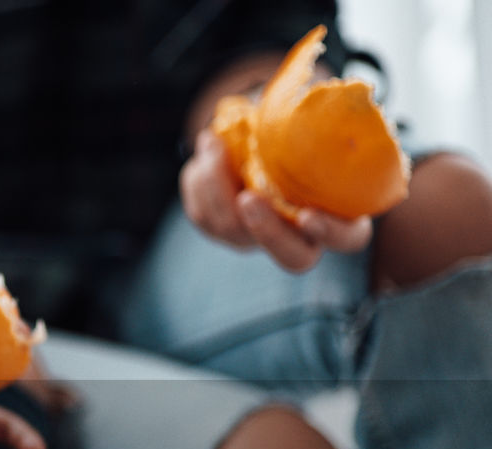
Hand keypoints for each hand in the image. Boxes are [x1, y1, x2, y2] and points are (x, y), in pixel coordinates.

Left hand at [181, 128, 372, 271]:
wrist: (259, 127)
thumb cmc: (300, 121)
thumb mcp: (316, 113)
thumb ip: (322, 112)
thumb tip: (317, 89)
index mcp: (341, 212)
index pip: (348, 239)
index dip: (332, 233)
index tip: (309, 215)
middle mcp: (300, 234)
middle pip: (292, 258)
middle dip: (266, 230)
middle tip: (248, 199)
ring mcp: (258, 236)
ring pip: (234, 232)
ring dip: (219, 190)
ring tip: (215, 144)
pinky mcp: (221, 227)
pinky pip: (204, 216)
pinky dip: (200, 181)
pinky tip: (208, 149)